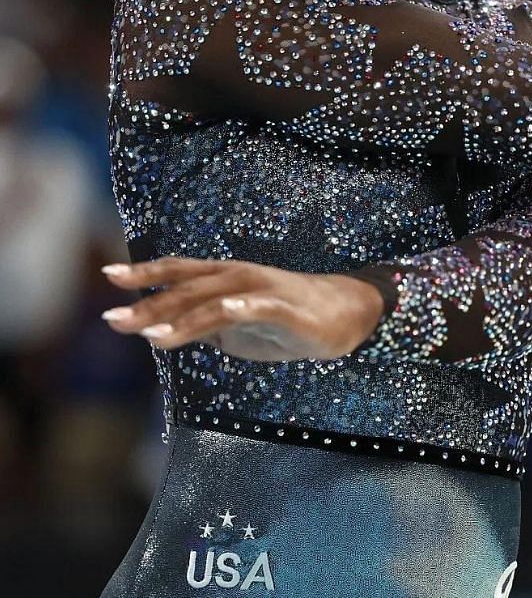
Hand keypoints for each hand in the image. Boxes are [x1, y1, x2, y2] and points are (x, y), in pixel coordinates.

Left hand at [100, 258, 384, 361]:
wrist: (346, 315)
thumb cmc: (286, 321)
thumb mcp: (234, 325)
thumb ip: (200, 324)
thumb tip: (158, 329)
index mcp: (226, 279)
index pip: (179, 271)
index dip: (145, 273)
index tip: (109, 277)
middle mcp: (242, 278)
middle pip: (189, 290)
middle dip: (149, 305)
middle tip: (113, 320)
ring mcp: (266, 292)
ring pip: (218, 302)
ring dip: (184, 318)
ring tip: (152, 335)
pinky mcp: (291, 311)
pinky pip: (264, 308)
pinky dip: (245, 307)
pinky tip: (227, 310)